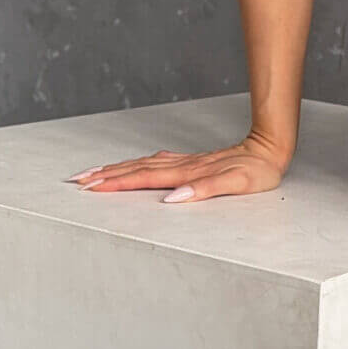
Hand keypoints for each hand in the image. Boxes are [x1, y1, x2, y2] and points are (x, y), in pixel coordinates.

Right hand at [65, 129, 289, 203]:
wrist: (270, 149)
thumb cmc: (257, 171)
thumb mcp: (237, 184)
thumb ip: (205, 190)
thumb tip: (173, 199)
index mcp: (188, 173)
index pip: (144, 179)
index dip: (116, 183)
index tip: (90, 186)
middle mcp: (182, 166)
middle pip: (136, 170)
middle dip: (105, 175)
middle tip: (77, 181)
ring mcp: (185, 162)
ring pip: (142, 165)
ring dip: (116, 169)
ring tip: (92, 173)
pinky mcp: (191, 161)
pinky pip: (155, 163)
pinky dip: (137, 165)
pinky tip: (132, 166)